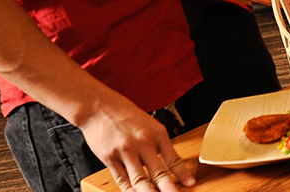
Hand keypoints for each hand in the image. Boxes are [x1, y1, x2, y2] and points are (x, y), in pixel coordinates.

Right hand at [78, 98, 194, 191]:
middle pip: (159, 173)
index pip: (173, 159)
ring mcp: (125, 152)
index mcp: (157, 134)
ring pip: (140, 181)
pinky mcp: (110, 159)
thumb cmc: (125, 115)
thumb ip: (159, 145)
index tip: (191, 184)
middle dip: (169, 189)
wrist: (99, 107)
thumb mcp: (149, 125)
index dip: (183, 174)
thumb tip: (169, 165)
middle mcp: (143, 143)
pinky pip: (122, 181)